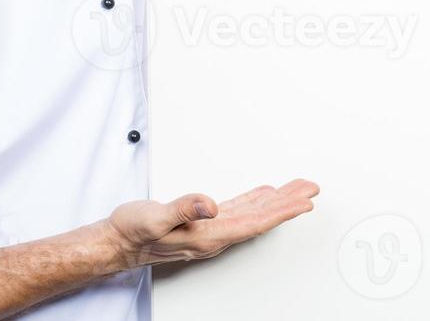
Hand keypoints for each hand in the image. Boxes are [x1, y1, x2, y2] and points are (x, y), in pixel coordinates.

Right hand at [102, 179, 320, 267]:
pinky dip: (255, 201)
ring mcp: (210, 229)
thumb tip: (210, 204)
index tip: (304, 202)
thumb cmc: (133, 231)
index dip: (283, 212)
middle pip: (261, 218)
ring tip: (297, 190)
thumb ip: (184, 208)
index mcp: (208, 235)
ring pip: (253, 214)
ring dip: (277, 201)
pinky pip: (238, 211)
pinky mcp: (202, 222)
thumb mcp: (155, 216)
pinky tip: (264, 195)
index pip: (255, 223)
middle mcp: (214, 234)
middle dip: (289, 203)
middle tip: (311, 189)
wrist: (118, 241)